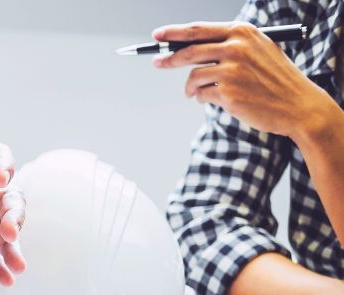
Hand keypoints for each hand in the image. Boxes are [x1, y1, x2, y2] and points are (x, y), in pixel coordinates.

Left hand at [152, 22, 336, 140]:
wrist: (298, 105)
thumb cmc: (275, 78)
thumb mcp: (257, 49)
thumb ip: (228, 44)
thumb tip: (189, 47)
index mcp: (243, 33)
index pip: (198, 30)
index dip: (173, 32)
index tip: (157, 36)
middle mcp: (236, 48)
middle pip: (188, 52)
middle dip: (169, 59)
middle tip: (157, 62)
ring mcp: (232, 71)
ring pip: (193, 76)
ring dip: (190, 87)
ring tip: (196, 91)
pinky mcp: (228, 94)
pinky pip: (201, 95)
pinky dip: (202, 98)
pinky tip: (215, 99)